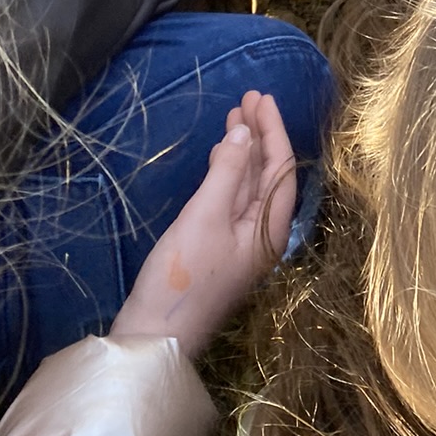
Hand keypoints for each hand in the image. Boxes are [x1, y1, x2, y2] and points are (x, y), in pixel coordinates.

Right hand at [110, 91, 296, 359]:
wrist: (153, 337)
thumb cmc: (183, 277)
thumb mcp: (205, 217)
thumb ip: (227, 173)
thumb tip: (245, 133)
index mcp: (270, 230)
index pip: (281, 168)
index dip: (273, 130)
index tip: (261, 97)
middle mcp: (261, 235)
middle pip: (268, 174)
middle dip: (259, 135)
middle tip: (247, 97)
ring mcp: (238, 243)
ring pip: (248, 185)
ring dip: (243, 150)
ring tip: (234, 116)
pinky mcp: (216, 248)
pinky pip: (230, 199)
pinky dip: (227, 172)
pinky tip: (220, 156)